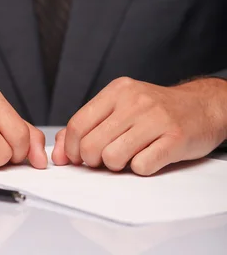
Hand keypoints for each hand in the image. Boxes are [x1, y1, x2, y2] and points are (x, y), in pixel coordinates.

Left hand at [52, 77, 226, 175]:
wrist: (201, 106)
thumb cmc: (155, 110)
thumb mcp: (120, 106)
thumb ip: (87, 125)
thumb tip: (60, 152)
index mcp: (117, 90)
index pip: (77, 124)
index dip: (71, 149)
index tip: (76, 158)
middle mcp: (134, 101)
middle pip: (91, 145)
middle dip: (93, 161)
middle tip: (105, 158)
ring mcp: (155, 119)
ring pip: (113, 158)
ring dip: (116, 166)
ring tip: (127, 156)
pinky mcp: (174, 139)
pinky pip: (141, 167)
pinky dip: (140, 169)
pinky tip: (147, 157)